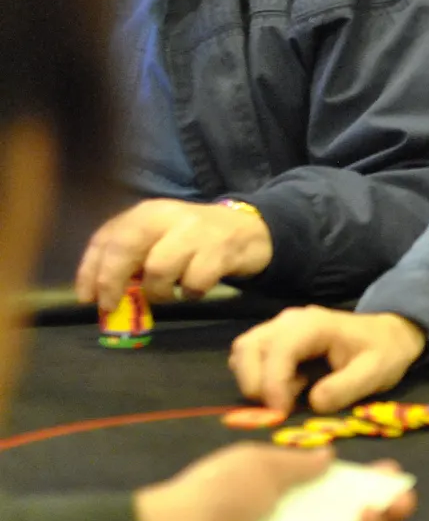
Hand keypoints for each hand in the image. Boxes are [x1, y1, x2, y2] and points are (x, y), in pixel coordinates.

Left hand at [78, 199, 272, 310]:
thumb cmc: (193, 239)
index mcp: (146, 213)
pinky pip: (193, 283)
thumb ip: (130, 256)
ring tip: (168, 295)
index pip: (106, 237)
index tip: (87, 298)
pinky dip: (190, 293)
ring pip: (158, 269)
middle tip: (111, 307)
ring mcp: (195, 232)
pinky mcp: (220, 250)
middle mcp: (167, 216)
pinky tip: (194, 290)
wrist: (249, 230)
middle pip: (125, 247)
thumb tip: (100, 293)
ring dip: (157, 292)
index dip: (90, 270)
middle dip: (111, 281)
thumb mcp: (158, 237)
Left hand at [134, 444, 428, 520]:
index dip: (363, 480)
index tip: (389, 469)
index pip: (333, 490)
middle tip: (402, 495)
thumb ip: (299, 463)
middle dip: (383, 508)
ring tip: (394, 509)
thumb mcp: (260, 464)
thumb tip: (330, 456)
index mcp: (284, 499)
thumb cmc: (214, 495)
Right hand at [230, 307, 426, 413]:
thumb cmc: (384, 351)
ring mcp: (280, 327)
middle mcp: (290, 321)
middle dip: (255, 383)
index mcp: (313, 325)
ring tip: (288, 396)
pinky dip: (259, 376)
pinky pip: (252, 356)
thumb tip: (313, 403)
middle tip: (279, 409)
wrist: (389, 335)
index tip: (282, 413)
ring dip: (254, 380)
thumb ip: (346, 388)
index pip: (277, 351)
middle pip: (247, 348)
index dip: (273, 384)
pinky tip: (290, 387)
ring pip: (243, 351)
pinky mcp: (278, 339)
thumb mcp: (375, 373)